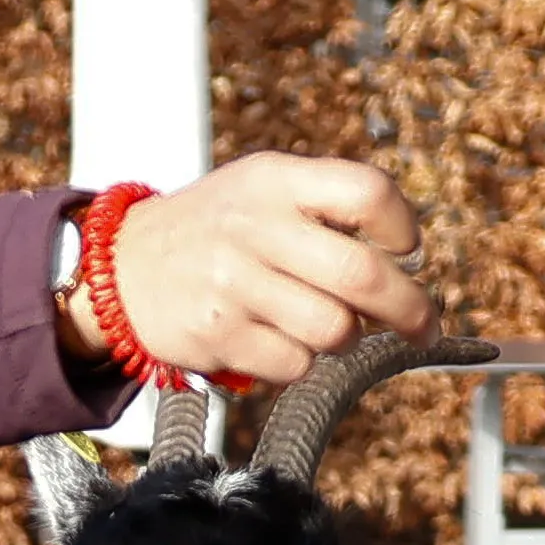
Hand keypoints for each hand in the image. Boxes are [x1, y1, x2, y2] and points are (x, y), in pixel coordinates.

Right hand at [64, 154, 432, 384]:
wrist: (121, 267)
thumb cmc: (214, 230)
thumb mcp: (261, 187)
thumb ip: (327, 207)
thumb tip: (405, 262)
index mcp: (274, 181)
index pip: (365, 192)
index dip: (401, 227)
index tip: (409, 251)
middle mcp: (253, 227)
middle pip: (363, 274)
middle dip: (410, 309)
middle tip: (423, 326)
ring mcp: (233, 284)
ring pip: (334, 330)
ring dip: (344, 337)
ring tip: (322, 324)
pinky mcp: (218, 335)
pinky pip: (295, 364)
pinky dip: (299, 360)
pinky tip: (275, 338)